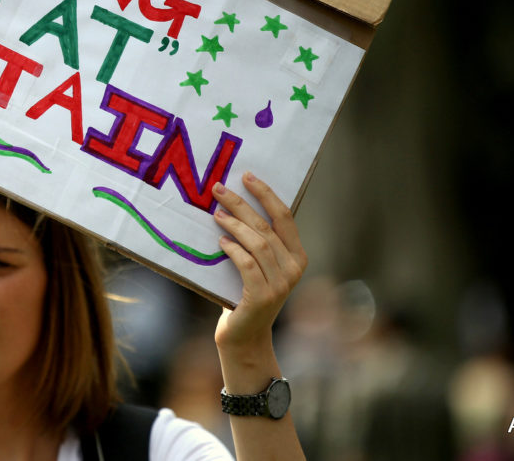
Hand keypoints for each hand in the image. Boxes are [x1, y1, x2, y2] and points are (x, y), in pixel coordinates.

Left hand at [211, 172, 307, 353]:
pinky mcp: (263, 296)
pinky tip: (220, 241)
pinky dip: (232, 249)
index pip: (285, 216)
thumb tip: (231, 204)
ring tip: (216, 213)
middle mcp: (294, 268)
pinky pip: (246, 264)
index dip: (266, 194)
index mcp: (297, 256)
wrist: (244, 337)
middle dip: (242, 204)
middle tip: (218, 189)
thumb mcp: (256, 265)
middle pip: (267, 226)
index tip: (247, 175)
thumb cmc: (244, 295)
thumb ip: (255, 242)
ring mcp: (281, 283)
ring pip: (257, 243)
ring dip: (234, 224)